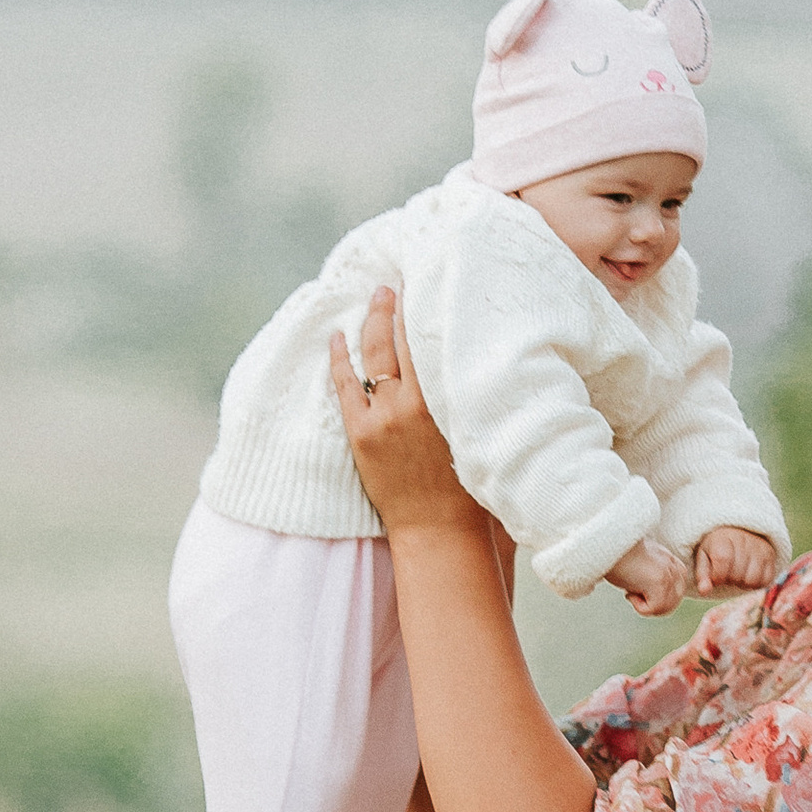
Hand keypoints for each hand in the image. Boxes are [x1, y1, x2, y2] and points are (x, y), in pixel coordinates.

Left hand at [327, 290, 481, 538]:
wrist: (438, 529)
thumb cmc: (468, 484)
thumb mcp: (474, 430)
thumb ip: (465, 394)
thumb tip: (465, 356)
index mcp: (444, 399)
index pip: (430, 340)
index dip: (424, 309)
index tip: (425, 284)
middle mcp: (412, 401)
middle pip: (398, 339)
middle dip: (394, 306)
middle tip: (393, 283)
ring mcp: (383, 416)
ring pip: (372, 355)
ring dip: (370, 322)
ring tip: (373, 298)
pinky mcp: (361, 434)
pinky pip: (345, 385)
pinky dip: (339, 358)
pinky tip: (336, 337)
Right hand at [606, 536, 689, 616]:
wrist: (607, 545)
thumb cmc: (617, 557)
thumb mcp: (642, 565)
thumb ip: (653, 575)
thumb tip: (651, 595)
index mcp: (671, 561)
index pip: (678, 589)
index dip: (659, 597)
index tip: (639, 589)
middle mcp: (673, 567)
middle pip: (673, 601)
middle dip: (653, 605)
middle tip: (634, 594)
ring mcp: (668, 574)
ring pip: (665, 607)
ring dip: (645, 605)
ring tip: (630, 591)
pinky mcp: (660, 581)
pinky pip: (654, 608)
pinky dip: (638, 606)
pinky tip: (628, 592)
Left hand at [692, 526, 779, 596]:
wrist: (737, 532)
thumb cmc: (717, 548)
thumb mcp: (704, 558)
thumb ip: (702, 575)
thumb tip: (704, 591)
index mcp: (723, 537)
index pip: (723, 560)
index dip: (717, 575)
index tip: (715, 575)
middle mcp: (744, 539)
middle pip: (737, 574)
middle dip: (729, 580)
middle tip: (727, 573)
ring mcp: (759, 547)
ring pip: (752, 580)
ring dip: (742, 583)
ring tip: (737, 575)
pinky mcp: (771, 555)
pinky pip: (766, 581)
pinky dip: (756, 584)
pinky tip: (748, 575)